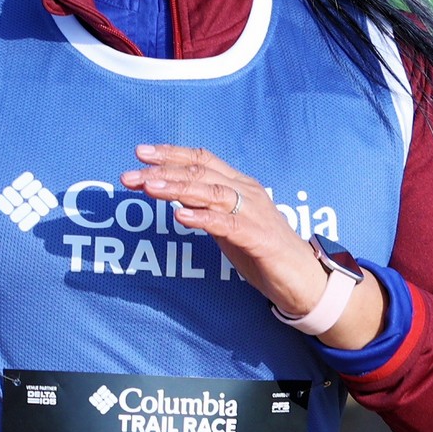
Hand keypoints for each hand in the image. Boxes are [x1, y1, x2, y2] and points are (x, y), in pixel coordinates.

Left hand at [118, 143, 387, 349]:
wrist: (304, 278)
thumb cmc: (264, 252)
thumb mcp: (228, 226)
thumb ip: (206, 210)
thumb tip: (175, 199)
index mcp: (239, 185)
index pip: (202, 160)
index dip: (171, 154)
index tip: (140, 153)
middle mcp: (246, 192)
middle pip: (200, 172)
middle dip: (161, 171)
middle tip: (128, 176)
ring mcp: (254, 213)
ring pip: (209, 192)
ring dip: (176, 188)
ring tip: (148, 188)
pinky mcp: (258, 237)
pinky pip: (226, 223)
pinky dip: (202, 217)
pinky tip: (180, 216)